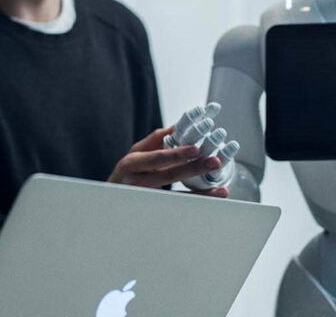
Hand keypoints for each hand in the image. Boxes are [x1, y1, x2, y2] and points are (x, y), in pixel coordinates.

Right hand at [108, 128, 227, 197]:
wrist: (114, 195)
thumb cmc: (128, 171)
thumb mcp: (137, 152)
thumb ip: (157, 139)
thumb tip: (178, 126)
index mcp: (131, 164)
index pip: (155, 158)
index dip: (175, 154)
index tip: (195, 149)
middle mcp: (138, 182)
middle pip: (168, 176)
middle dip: (194, 169)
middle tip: (214, 161)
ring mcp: (148, 198)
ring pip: (176, 197)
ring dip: (201, 193)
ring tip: (221, 189)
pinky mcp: (157, 208)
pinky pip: (180, 205)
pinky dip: (199, 200)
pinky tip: (214, 196)